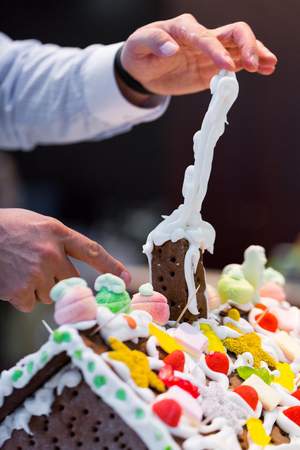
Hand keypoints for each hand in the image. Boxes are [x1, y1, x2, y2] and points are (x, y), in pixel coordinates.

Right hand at [0, 209, 130, 311]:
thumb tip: (74, 266)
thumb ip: (59, 242)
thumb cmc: (9, 228)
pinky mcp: (20, 291)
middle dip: (59, 281)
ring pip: (51, 295)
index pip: (92, 251)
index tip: (126, 279)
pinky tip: (11, 281)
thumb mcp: (39, 225)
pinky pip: (31, 304)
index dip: (111, 266)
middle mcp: (50, 253)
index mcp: (57, 233)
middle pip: (72, 282)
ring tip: (21, 271)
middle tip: (39, 269)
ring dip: (39, 289)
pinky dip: (22, 297)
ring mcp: (35, 273)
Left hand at [121, 13, 277, 94]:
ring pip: (239, 47)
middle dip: (246, 46)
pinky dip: (250, 65)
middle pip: (233, 33)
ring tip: (269, 65)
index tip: (228, 66)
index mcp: (183, 29)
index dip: (217, 50)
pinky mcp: (212, 66)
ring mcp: (209, 52)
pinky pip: (235, 63)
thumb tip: (171, 47)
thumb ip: (154, 43)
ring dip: (255, 54)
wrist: (142, 69)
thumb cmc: (139, 53)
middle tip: (255, 64)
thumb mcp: (138, 46)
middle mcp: (201, 36)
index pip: (204, 36)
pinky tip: (264, 70)